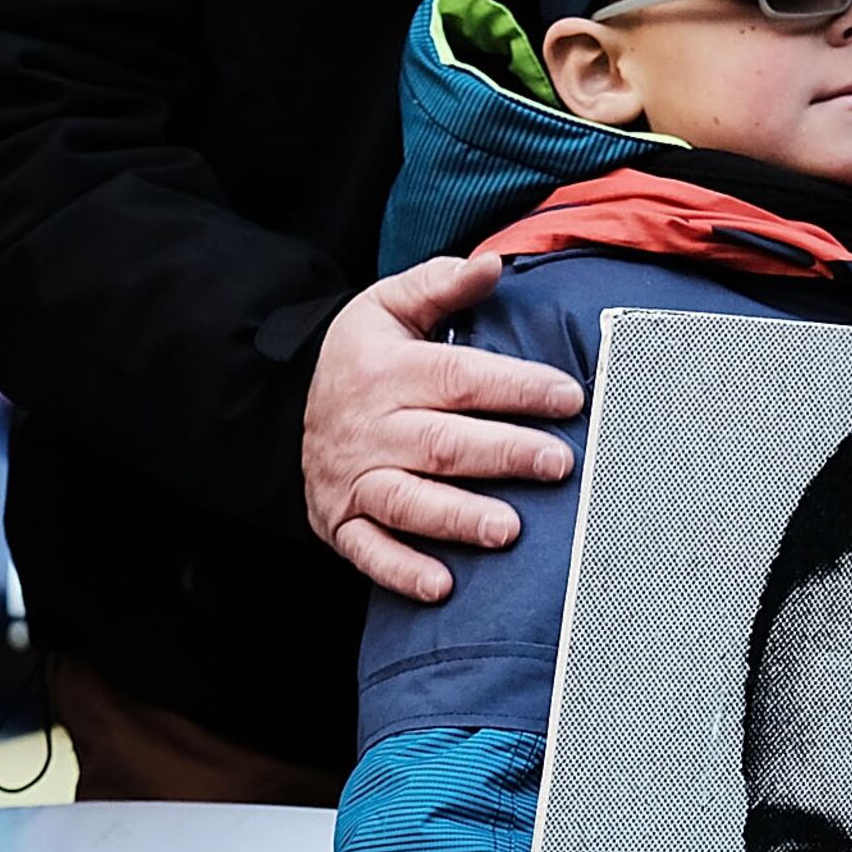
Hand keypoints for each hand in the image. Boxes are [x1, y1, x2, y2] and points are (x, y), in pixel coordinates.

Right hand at [302, 256, 584, 603]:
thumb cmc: (361, 360)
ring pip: (409, 501)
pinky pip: (370, 551)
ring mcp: (354, 480)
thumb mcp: (388, 306)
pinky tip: (442, 587)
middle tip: (559, 463)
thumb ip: (440, 284)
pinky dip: (403, 571)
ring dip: (459, 519)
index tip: (568, 396)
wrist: (282, 408)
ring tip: (509, 530)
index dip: (515, 386)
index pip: (459, 378)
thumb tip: (492, 264)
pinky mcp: (340, 523)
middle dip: (503, 454)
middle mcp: (370, 428)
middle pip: (443, 444)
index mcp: (388, 371)